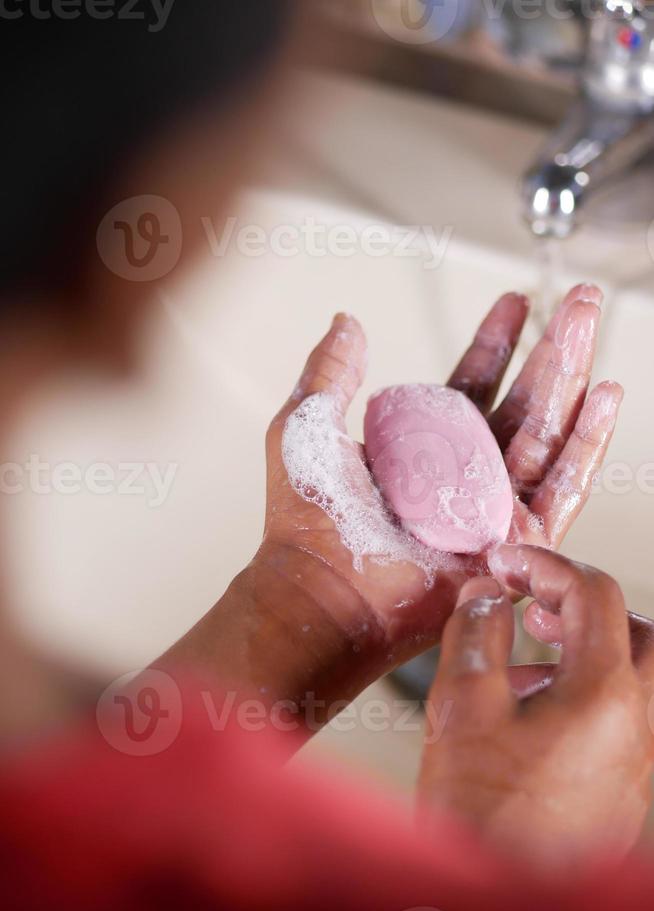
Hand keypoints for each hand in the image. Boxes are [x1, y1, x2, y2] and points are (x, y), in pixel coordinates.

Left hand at [256, 285, 619, 703]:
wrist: (321, 590)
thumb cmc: (305, 520)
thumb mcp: (308, 425)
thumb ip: (331, 372)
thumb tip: (346, 322)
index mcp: (424, 447)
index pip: (473, 384)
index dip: (496, 342)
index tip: (515, 303)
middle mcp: (465, 476)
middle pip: (523, 403)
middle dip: (553, 348)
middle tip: (580, 300)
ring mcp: (492, 509)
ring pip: (548, 433)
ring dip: (572, 377)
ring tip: (590, 326)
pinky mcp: (514, 542)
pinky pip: (562, 488)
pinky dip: (585, 444)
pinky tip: (602, 398)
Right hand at [418, 545, 653, 868]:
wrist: (495, 903)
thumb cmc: (480, 814)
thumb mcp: (461, 705)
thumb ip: (477, 632)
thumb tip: (487, 593)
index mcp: (604, 693)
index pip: (592, 594)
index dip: (544, 564)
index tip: (505, 563)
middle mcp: (635, 724)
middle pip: (638, 632)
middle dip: (585, 604)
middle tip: (535, 602)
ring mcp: (634, 760)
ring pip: (633, 677)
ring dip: (585, 648)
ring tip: (527, 650)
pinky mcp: (621, 788)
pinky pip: (618, 718)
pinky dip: (584, 691)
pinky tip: (528, 709)